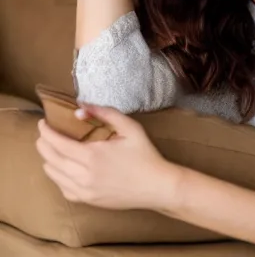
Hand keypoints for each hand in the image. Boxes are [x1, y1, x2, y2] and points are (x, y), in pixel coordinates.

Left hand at [36, 105, 181, 211]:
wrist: (156, 186)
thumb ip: (105, 114)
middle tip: (44, 134)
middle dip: (43, 145)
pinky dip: (57, 178)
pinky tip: (62, 171)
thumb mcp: (130, 127)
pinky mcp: (89, 200)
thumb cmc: (145, 154)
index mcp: (92, 155)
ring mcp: (85, 190)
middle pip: (51, 159)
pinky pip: (64, 190)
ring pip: (54, 176)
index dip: (46, 132)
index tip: (42, 123)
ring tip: (50, 150)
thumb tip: (79, 109)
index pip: (57, 143)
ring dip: (48, 161)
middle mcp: (83, 175)